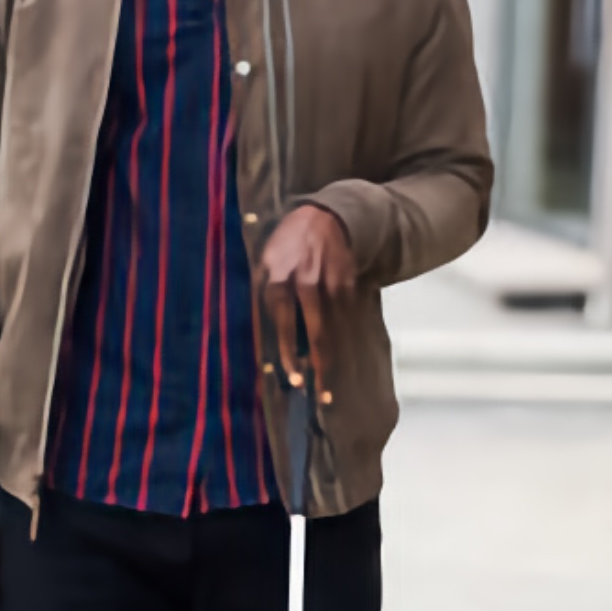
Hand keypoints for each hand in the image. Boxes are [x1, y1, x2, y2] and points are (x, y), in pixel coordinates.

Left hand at [259, 204, 354, 402]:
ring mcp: (330, 283)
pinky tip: (341, 359)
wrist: (324, 216)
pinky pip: (346, 320)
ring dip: (333, 360)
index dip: (287, 356)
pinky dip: (344, 341)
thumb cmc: (285, 245)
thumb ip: (264, 296)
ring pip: (334, 330)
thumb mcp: (264, 263)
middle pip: (314, 332)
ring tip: (330, 386)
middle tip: (319, 394)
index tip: (293, 381)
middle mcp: (304, 282)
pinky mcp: (348, 284)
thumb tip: (262, 339)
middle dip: (317, 366)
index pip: (281, 326)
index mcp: (277, 279)